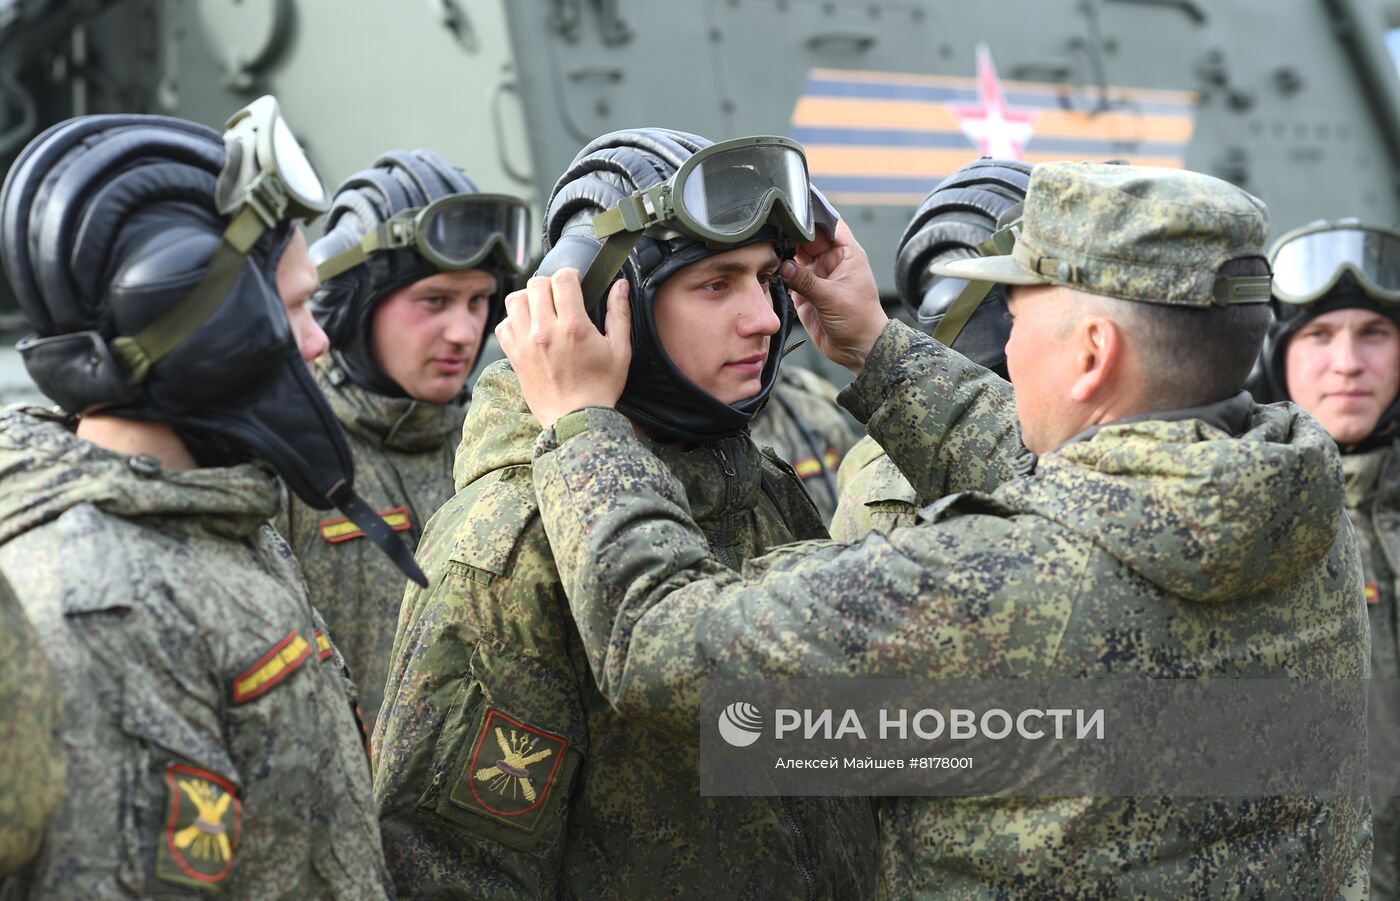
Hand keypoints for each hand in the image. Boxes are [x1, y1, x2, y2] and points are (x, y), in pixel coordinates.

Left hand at [495, 269, 631, 427]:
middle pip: (536, 284)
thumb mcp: (620, 350)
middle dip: (549, 284)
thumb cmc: (600, 387)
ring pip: (515, 300)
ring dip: (528, 299)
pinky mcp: (514, 357)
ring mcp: (526, 344)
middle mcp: (545, 331)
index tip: (575, 283)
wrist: (576, 420)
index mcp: (573, 327)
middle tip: (559, 297)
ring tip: (541, 309)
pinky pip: (503, 325)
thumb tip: (620, 285)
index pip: (562, 279)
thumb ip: (619, 314)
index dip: (570, 275)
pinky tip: (528, 329)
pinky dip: (513, 322)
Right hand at [780, 219, 888, 372]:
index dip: (815, 214)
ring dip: (783, 252)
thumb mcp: (833, 298)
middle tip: (770, 224)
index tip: (796, 203)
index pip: (830, 225)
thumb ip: (806, 282)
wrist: (856, 350)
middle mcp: (831, 262)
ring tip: (765, 244)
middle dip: (791, 232)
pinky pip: (789, 277)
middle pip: (808, 239)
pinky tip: (767, 265)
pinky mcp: (805, 293)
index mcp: (847, 255)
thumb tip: (784, 266)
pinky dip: (779, 272)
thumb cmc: (859, 320)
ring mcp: (817, 277)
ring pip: (796, 257)